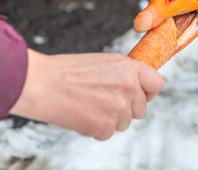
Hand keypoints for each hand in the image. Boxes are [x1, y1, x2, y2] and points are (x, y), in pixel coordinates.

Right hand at [10, 49, 163, 139]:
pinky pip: (108, 134)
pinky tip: (80, 115)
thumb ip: (125, 74)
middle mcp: (129, 87)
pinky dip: (95, 129)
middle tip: (103, 101)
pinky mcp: (105, 126)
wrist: (40, 83)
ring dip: (110, 120)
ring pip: (125, 123)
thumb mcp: (104, 62)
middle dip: (126, 109)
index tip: (138, 95)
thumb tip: (138, 87)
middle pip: (141, 109)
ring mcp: (118, 108)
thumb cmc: (67, 71)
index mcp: (130, 68)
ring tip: (88, 105)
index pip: (157, 84)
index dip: (147, 92)